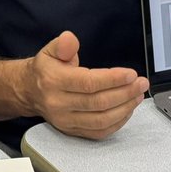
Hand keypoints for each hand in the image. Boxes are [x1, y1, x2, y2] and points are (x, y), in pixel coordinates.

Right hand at [20, 31, 148, 138]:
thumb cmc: (45, 70)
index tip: (131, 74)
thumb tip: (70, 40)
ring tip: (138, 95)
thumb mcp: (50, 50)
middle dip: (125, 93)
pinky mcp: (72, 130)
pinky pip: (98, 132)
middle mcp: (59, 103)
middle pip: (98, 103)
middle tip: (141, 84)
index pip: (88, 83)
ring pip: (101, 120)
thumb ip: (63, 44)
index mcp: (54, 81)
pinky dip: (117, 123)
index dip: (113, 79)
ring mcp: (66, 120)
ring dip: (125, 108)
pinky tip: (127, 110)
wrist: (29, 92)